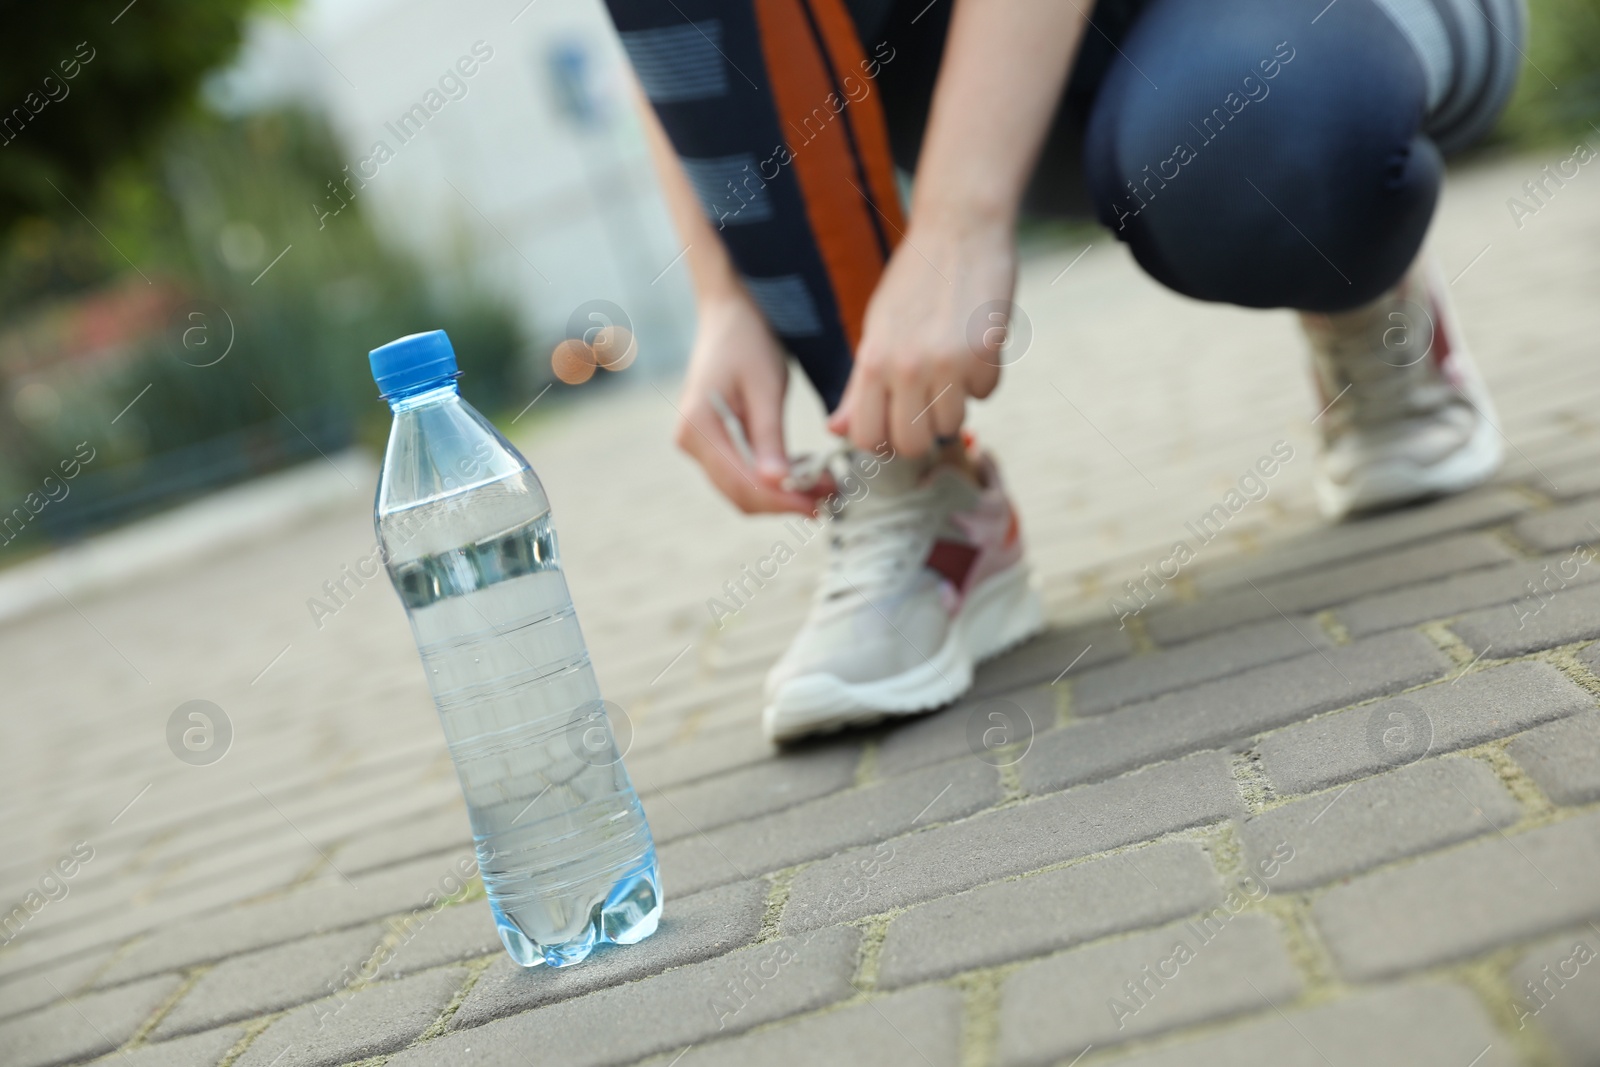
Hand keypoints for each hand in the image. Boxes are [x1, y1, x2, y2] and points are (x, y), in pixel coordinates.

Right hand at [673, 292, 817, 513]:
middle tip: (829, 496)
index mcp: (698, 426)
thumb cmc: (748, 339)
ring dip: (780, 494)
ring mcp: (698, 444)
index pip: (741, 482)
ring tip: (822, 486)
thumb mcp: (765, 387)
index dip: (782, 500)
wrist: (731, 312)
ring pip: (740, 489)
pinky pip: (740, 474)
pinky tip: (801, 473)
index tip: (819, 505)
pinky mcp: (711, 442)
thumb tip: (778, 484)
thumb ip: (769, 438)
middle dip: (784, 500)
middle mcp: (690, 441)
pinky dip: (771, 480)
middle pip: (739, 493)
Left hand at [828, 218, 1014, 456]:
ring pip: (953, 426)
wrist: (958, 230)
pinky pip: (986, 395)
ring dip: (954, 405)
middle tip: (926, 405)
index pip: (867, 438)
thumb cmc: (914, 280)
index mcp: (873, 361)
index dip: (881, 441)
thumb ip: (858, 387)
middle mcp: (907, 367)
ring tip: (950, 370)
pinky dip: (982, 380)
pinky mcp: (985, 353)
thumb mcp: (875, 331)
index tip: (893, 426)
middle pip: (913, 444)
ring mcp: (948, 363)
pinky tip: (975, 348)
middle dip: (922, 433)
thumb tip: (835, 431)